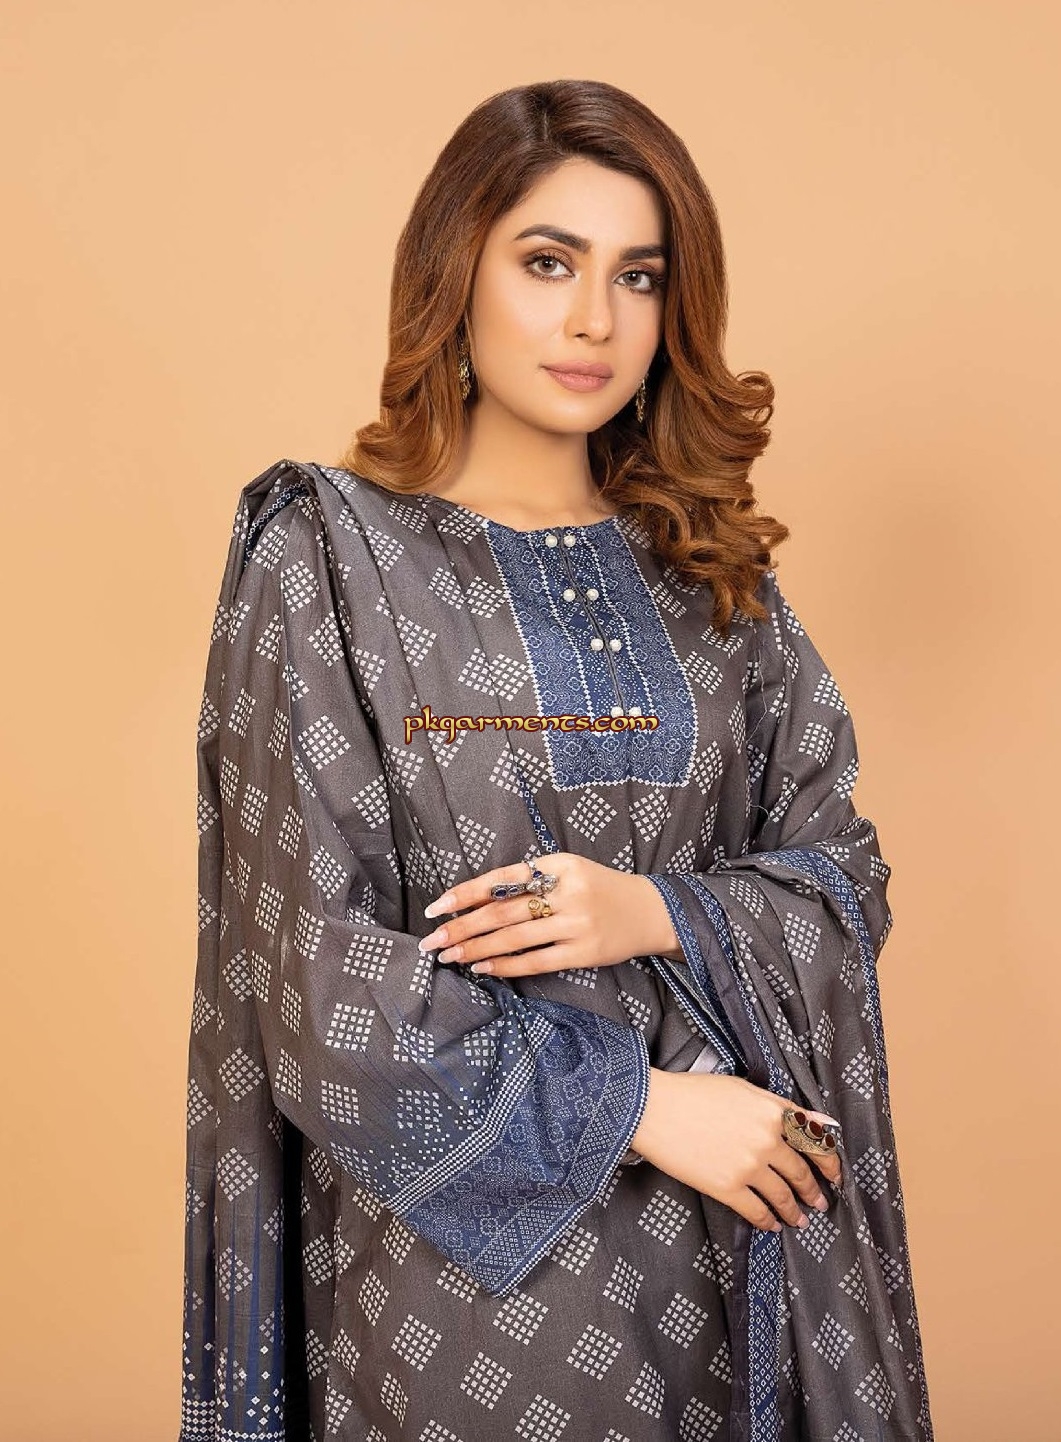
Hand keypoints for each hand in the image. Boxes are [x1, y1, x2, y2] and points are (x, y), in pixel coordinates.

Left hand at [418, 855, 680, 977]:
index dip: (466, 893)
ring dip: (477, 949)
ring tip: (449, 956)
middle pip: (503, 910)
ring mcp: (577, 923)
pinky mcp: (585, 952)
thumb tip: (475, 901)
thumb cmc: (599, 889)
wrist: (650, 911)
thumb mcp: (568, 870)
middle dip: (462, 926)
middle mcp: (567, 891)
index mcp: (559, 864)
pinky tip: (482, 968)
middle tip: (432, 940)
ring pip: (514, 937)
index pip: (502, 878)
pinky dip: (505, 966)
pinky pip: (536, 961)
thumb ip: (530, 880)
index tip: (436, 907)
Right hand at [631, 1068, 843, 1230]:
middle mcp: (767, 1140)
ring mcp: (748, 1166)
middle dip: (813, 1190)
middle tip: (819, 1202)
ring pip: (783, 1196)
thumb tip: (821, 1122)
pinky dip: (767, 1221)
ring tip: (800, 1220)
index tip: (835, 1175)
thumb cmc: (694, 1092)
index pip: (815, 1141)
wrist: (654, 1108)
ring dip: (794, 1211)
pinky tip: (770, 1224)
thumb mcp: (743, 1089)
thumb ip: (782, 1107)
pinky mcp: (727, 1188)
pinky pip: (757, 1211)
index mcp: (772, 1112)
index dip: (829, 1162)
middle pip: (801, 1172)